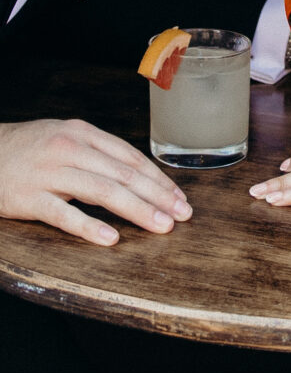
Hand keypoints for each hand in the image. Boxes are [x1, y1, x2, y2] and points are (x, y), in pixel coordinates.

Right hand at [0, 118, 192, 244]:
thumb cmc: (28, 149)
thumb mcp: (65, 139)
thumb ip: (98, 153)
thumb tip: (139, 175)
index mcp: (83, 134)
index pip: (131, 157)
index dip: (159, 179)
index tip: (179, 198)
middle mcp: (70, 148)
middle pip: (124, 174)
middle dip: (158, 196)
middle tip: (181, 215)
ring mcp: (49, 172)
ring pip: (103, 191)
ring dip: (137, 210)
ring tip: (160, 226)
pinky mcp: (29, 197)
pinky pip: (64, 214)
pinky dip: (89, 227)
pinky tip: (110, 239)